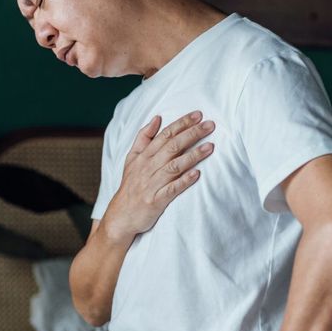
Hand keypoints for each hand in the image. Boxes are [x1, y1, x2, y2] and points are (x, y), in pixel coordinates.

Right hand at [104, 110, 215, 237]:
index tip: (198, 115)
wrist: (121, 216)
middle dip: (192, 134)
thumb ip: (143, 138)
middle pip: (172, 146)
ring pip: (174, 166)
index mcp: (144, 156)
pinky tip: (197, 174)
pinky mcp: (156, 201)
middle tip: (210, 125)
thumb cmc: (131, 185)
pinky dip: (184, 181)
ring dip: (193, 156)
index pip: (165, 135)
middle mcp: (148, 167)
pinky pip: (171, 189)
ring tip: (210, 147)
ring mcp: (152, 184)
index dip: (182, 123)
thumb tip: (156, 118)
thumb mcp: (132, 159)